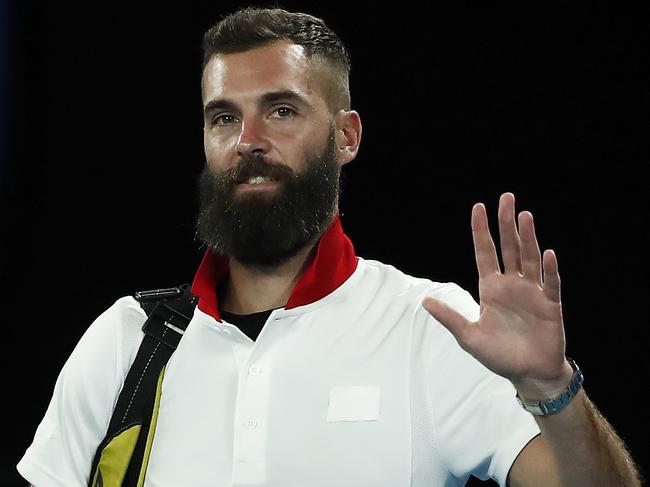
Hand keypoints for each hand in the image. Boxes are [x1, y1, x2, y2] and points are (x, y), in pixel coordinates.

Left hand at [422, 192, 572, 398]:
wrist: (528, 374)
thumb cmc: (499, 356)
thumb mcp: (469, 337)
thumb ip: (450, 318)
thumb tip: (424, 301)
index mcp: (491, 288)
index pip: (485, 253)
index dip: (482, 231)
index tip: (478, 207)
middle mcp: (511, 285)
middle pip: (509, 248)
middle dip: (506, 224)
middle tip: (506, 198)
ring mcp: (532, 292)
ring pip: (529, 259)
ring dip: (527, 238)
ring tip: (524, 216)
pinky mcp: (550, 305)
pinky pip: (550, 283)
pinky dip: (549, 269)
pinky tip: (547, 253)